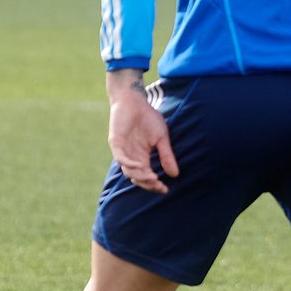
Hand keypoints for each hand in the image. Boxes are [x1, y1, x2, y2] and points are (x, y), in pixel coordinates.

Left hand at [106, 70, 179, 193]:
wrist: (134, 100)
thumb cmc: (148, 117)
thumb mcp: (161, 138)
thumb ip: (166, 155)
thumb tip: (175, 174)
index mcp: (142, 156)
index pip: (146, 176)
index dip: (154, 185)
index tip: (165, 189)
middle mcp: (131, 156)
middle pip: (137, 177)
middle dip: (147, 184)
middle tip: (158, 185)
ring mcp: (123, 150)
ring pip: (128, 170)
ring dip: (140, 176)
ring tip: (152, 177)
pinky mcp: (116, 142)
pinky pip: (121, 158)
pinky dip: (129, 164)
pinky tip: (140, 166)